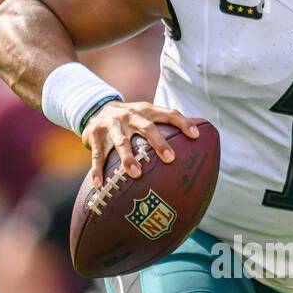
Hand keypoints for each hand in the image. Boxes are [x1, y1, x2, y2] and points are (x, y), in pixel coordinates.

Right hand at [81, 100, 199, 185]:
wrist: (95, 109)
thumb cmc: (130, 120)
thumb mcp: (145, 116)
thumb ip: (165, 127)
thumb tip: (197, 144)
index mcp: (146, 111)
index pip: (168, 113)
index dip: (183, 122)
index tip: (195, 136)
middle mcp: (129, 115)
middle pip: (146, 127)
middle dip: (159, 143)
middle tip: (170, 159)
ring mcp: (111, 125)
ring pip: (121, 142)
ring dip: (128, 158)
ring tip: (136, 174)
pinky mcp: (94, 135)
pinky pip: (97, 155)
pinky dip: (97, 170)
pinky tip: (99, 184)